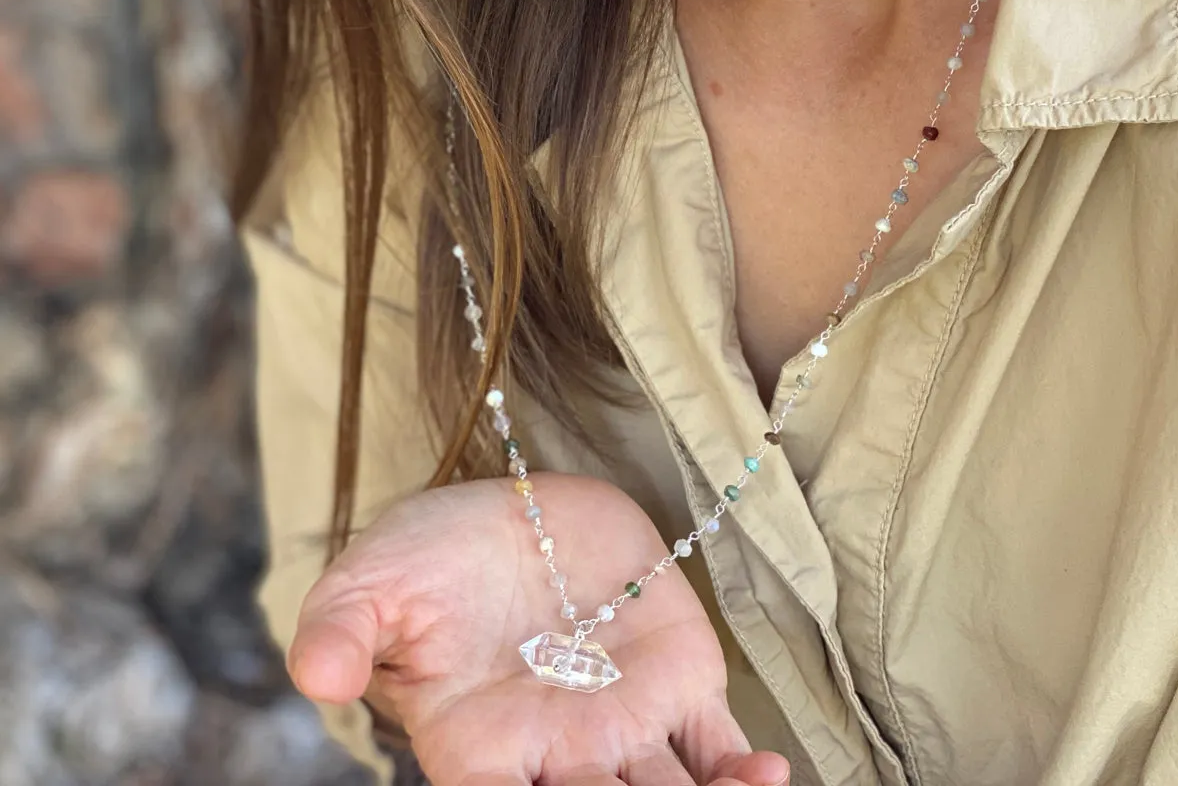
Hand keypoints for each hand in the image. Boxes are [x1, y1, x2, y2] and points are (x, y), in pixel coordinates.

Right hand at [288, 473, 788, 785]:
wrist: (505, 513)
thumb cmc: (427, 557)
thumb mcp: (369, 582)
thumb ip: (341, 629)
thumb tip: (316, 673)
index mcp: (481, 755)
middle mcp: (558, 758)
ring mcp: (623, 725)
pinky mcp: (674, 682)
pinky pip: (715, 747)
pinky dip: (745, 775)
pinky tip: (767, 775)